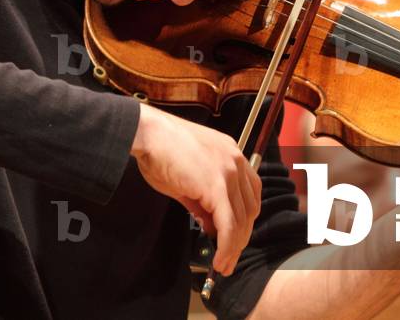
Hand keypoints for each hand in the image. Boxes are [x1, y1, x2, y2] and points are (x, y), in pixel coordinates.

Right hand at [130, 104, 261, 275]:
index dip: (244, 220)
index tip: (235, 239)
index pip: (250, 195)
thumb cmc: (161, 151)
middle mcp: (236, 162)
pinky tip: (219, 259)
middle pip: (249, 210)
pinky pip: (228, 224)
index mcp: (232, 156)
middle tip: (229, 260)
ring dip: (234, 247)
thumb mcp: (188, 180)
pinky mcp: (217, 186)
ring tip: (223, 265)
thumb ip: (203, 203)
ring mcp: (229, 173)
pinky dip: (226, 246)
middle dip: (241, 239)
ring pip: (241, 220)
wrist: (149, 134)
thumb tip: (211, 226)